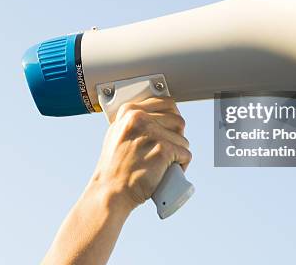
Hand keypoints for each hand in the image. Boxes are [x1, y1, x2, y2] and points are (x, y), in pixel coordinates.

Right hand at [89, 97, 190, 211]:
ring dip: (178, 154)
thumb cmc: (114, 167)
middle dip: (177, 137)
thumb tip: (155, 116)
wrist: (110, 191)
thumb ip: (134, 122)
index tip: (170, 129)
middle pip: (178, 121)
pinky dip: (181, 166)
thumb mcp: (117, 134)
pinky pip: (185, 155)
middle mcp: (140, 118)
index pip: (166, 103)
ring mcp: (152, 134)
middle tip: (167, 150)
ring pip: (183, 140)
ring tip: (163, 164)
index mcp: (130, 111)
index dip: (172, 118)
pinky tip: (169, 171)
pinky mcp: (163, 150)